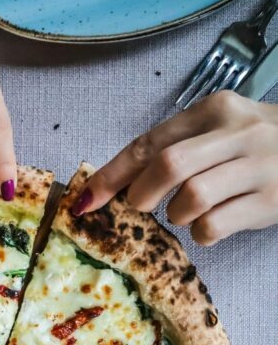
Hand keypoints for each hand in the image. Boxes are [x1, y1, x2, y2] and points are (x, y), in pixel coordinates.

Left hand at [76, 92, 277, 244]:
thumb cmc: (254, 147)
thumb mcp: (217, 132)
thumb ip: (172, 148)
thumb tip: (114, 184)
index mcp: (214, 111)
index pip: (150, 143)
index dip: (111, 175)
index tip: (85, 201)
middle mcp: (237, 134)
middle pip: (170, 166)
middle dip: (141, 195)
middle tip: (139, 207)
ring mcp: (256, 168)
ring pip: (192, 198)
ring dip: (176, 215)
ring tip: (187, 212)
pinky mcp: (268, 202)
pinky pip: (214, 227)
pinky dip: (201, 234)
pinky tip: (212, 224)